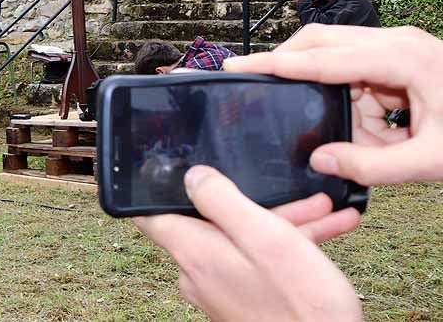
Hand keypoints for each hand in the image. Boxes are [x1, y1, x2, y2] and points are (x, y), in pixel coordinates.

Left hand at [134, 166, 361, 321]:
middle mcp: (198, 273)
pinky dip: (284, 246)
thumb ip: (222, 200)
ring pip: (241, 239)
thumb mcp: (264, 237)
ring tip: (324, 210)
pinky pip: (255, 262)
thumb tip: (191, 177)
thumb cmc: (300, 305)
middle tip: (292, 192)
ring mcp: (220, 289)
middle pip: (210, 221)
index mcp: (194, 252)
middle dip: (253, 202)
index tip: (166, 168)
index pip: (150, 214)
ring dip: (281, 222)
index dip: (153, 188)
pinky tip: (324, 232)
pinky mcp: (242, 302)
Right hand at [224, 24, 442, 184]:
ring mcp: (402, 45)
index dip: (274, 65)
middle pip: (321, 43)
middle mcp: (397, 41)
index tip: (237, 67)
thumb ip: (372, 165)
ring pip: (339, 60)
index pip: (320, 58)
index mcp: (403, 58)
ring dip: (338, 99)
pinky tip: (386, 133)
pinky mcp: (405, 57)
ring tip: (377, 140)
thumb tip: (320, 160)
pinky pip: (361, 73)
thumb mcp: (432, 161)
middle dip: (293, 70)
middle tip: (260, 89)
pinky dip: (359, 103)